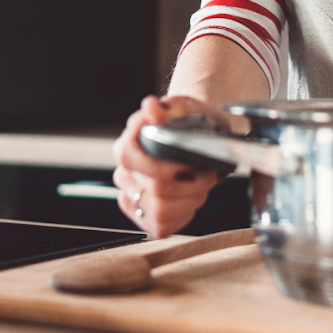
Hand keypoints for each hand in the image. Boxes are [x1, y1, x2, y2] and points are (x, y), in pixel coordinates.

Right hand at [111, 94, 228, 237]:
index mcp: (126, 146)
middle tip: (208, 174)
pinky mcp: (145, 219)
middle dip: (190, 184)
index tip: (188, 166)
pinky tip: (191, 198)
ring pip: (161, 210)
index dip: (160, 167)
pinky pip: (163, 226)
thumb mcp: (186, 108)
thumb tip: (152, 106)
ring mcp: (132, 199)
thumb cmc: (190, 124)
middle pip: (155, 188)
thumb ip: (169, 107)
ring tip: (201, 184)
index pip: (129, 158)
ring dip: (190, 199)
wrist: (200, 141)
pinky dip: (184, 214)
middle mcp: (124, 175)